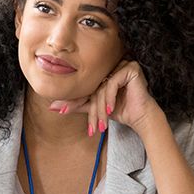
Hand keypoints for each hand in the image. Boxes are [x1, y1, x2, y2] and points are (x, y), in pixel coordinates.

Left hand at [47, 60, 162, 134]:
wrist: (141, 117)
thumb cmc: (121, 111)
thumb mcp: (95, 108)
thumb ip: (76, 105)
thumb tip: (52, 107)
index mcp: (101, 72)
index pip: (85, 86)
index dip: (74, 100)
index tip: (63, 112)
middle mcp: (110, 66)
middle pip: (94, 87)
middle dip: (91, 110)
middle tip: (90, 128)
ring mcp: (121, 64)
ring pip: (103, 87)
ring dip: (101, 109)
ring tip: (102, 124)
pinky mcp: (131, 68)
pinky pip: (114, 82)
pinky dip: (110, 98)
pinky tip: (110, 110)